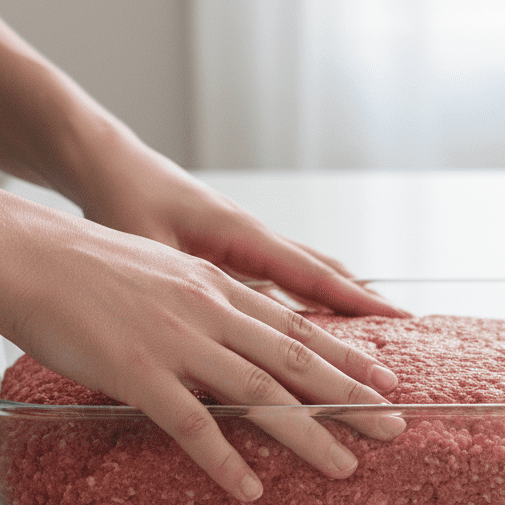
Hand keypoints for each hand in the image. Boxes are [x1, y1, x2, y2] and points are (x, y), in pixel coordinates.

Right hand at [0, 208, 403, 503]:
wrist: (25, 252)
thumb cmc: (80, 262)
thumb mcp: (156, 270)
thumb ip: (192, 302)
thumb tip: (213, 331)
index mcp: (214, 287)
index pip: (295, 325)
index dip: (344, 353)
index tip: (383, 375)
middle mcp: (209, 312)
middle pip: (296, 360)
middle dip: (351, 397)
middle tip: (396, 425)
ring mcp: (177, 342)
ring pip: (260, 395)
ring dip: (309, 435)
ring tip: (346, 466)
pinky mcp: (138, 372)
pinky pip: (192, 425)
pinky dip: (225, 461)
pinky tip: (250, 490)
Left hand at [64, 135, 409, 317]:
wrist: (104, 163)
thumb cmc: (121, 198)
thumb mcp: (146, 245)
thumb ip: (182, 290)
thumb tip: (212, 339)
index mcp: (240, 234)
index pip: (313, 274)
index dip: (357, 302)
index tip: (399, 322)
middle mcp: (252, 238)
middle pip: (323, 276)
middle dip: (362, 310)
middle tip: (400, 340)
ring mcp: (243, 246)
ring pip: (305, 278)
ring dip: (339, 307)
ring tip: (369, 341)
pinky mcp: (228, 253)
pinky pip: (279, 281)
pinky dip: (304, 302)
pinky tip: (311, 328)